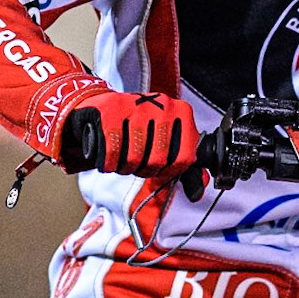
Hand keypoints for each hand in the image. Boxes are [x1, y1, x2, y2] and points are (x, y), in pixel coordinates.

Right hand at [59, 91, 198, 180]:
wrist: (101, 109)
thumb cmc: (137, 129)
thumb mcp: (165, 141)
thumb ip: (183, 163)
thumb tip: (198, 193)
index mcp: (181, 112)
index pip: (184, 157)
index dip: (169, 171)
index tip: (159, 170)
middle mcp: (162, 104)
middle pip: (158, 160)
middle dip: (144, 170)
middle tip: (136, 164)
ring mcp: (136, 105)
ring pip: (135, 157)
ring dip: (125, 167)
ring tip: (122, 158)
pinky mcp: (111, 111)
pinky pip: (113, 152)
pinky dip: (108, 163)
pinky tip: (108, 157)